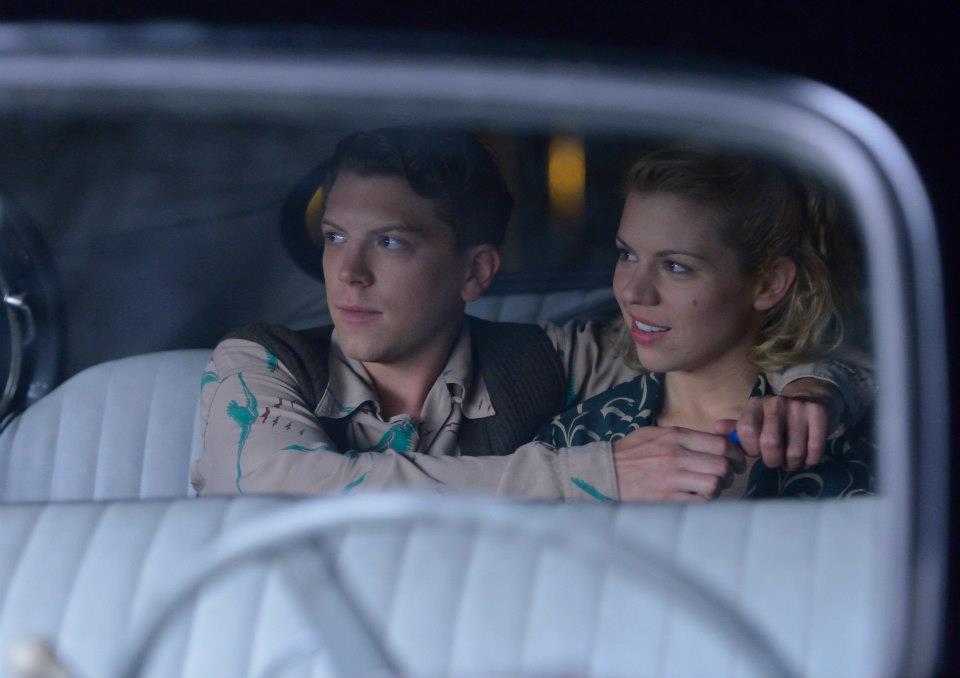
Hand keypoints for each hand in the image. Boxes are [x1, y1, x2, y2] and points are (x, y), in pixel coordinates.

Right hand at [612, 426, 745, 501]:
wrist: (604, 472)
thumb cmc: (630, 452)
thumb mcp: (655, 433)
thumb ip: (684, 436)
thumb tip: (717, 441)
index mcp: (675, 436)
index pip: (720, 444)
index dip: (736, 453)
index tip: (737, 460)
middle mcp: (676, 455)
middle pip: (722, 465)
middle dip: (731, 472)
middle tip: (727, 476)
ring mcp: (671, 479)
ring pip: (714, 484)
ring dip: (718, 488)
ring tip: (711, 487)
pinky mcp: (666, 499)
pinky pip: (699, 502)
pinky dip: (704, 500)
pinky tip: (697, 497)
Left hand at [713, 379, 837, 471]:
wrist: (811, 398)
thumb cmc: (776, 418)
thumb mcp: (754, 421)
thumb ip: (735, 429)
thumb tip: (715, 429)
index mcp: (754, 404)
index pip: (746, 431)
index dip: (752, 449)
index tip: (757, 452)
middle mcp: (774, 402)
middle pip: (770, 444)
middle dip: (773, 461)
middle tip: (777, 461)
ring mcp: (797, 406)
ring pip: (794, 451)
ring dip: (793, 464)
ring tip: (792, 460)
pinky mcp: (818, 413)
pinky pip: (815, 448)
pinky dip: (811, 460)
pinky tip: (807, 457)